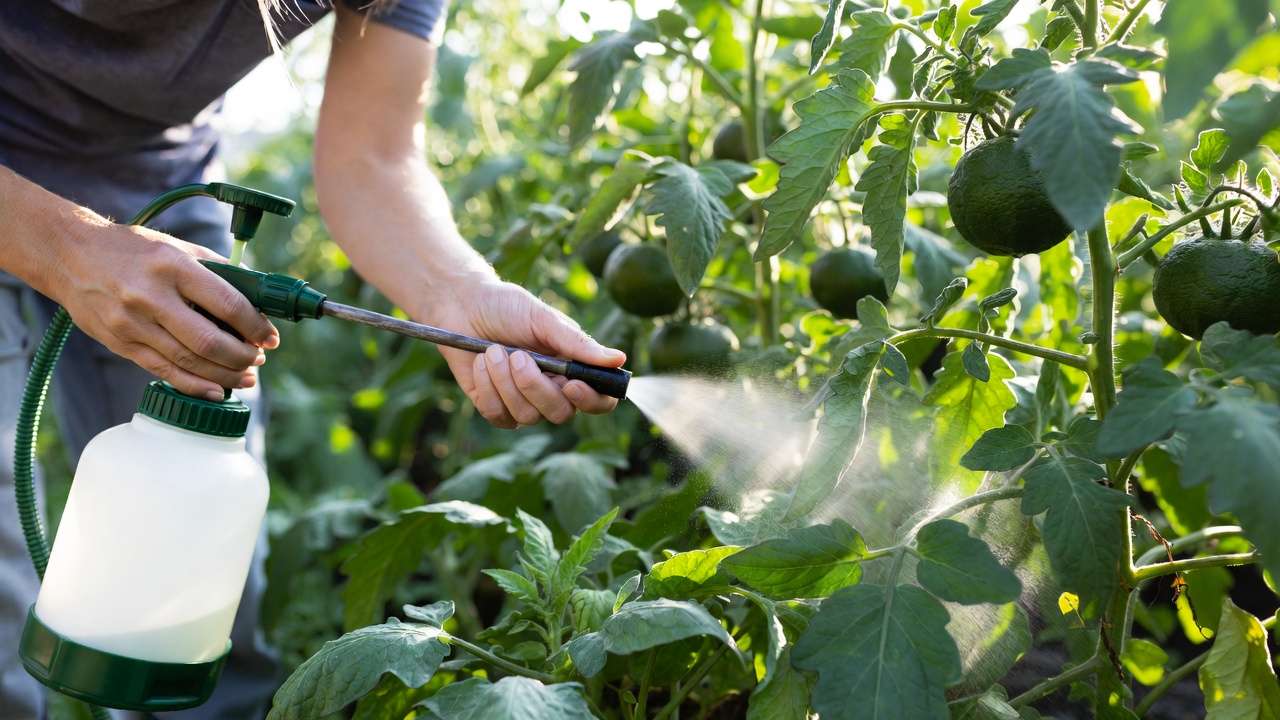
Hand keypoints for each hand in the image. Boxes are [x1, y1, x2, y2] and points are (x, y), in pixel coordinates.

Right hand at [51, 213, 279, 399]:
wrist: (69, 255)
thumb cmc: (131, 249)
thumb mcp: (176, 247)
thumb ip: (215, 270)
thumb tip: (256, 295)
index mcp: (174, 267)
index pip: (227, 304)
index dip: (255, 327)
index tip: (270, 337)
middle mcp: (152, 297)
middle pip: (209, 342)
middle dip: (243, 356)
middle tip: (259, 359)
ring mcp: (133, 324)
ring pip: (189, 362)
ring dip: (225, 375)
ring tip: (246, 376)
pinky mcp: (120, 343)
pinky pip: (163, 371)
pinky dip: (194, 385)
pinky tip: (216, 389)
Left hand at [425, 280, 625, 427]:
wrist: (461, 306)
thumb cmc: (507, 307)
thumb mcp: (543, 318)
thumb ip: (577, 343)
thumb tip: (619, 359)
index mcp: (573, 368)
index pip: (599, 400)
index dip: (592, 400)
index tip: (572, 384)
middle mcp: (552, 390)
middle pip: (561, 413)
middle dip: (536, 387)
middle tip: (518, 357)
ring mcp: (523, 402)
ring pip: (527, 415)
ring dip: (506, 381)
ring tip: (493, 351)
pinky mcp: (495, 408)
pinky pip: (498, 415)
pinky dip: (487, 387)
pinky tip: (481, 363)